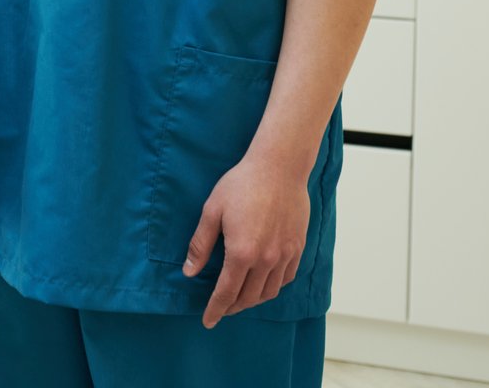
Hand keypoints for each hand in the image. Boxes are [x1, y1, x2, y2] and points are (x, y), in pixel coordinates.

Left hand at [182, 153, 309, 327]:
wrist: (278, 168)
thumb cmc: (241, 185)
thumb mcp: (212, 211)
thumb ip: (200, 245)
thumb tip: (190, 272)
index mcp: (242, 252)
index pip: (226, 292)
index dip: (216, 309)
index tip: (208, 321)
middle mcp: (266, 259)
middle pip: (249, 297)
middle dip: (233, 307)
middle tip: (221, 309)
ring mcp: (285, 255)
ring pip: (269, 292)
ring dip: (253, 300)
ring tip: (240, 299)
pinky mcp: (298, 248)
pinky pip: (286, 278)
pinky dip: (273, 287)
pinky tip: (263, 283)